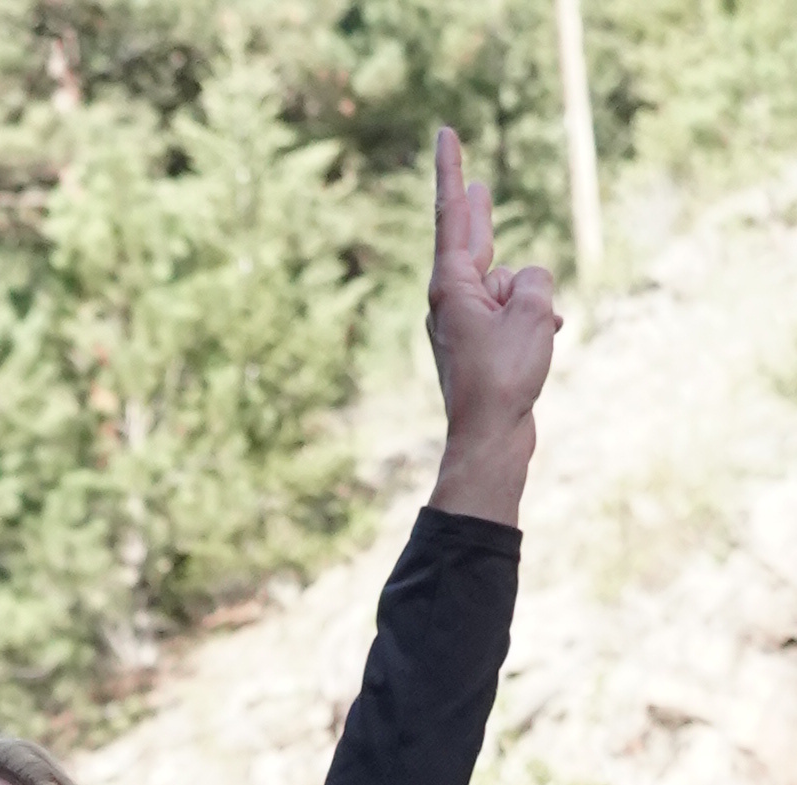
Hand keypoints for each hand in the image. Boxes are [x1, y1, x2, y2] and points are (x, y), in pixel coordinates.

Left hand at [424, 125, 558, 526]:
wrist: (491, 440)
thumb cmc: (505, 377)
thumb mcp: (534, 312)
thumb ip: (534, 280)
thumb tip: (526, 283)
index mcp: (450, 284)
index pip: (452, 214)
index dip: (452, 171)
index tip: (444, 134)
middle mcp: (450, 299)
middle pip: (473, 243)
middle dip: (479, 214)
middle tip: (471, 180)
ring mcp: (464, 323)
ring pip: (510, 287)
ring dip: (532, 301)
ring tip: (534, 337)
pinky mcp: (480, 344)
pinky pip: (515, 314)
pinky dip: (534, 321)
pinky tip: (551, 334)